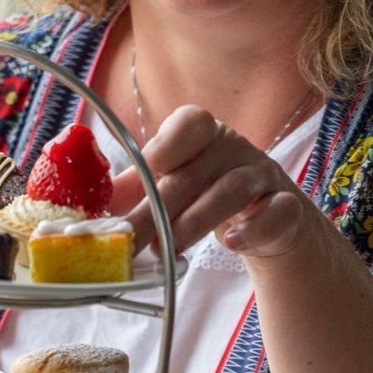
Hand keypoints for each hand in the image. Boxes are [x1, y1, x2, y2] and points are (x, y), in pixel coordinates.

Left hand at [110, 105, 314, 260]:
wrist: (269, 219)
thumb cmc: (205, 194)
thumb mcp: (170, 184)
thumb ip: (134, 189)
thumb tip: (85, 203)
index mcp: (201, 134)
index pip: (190, 123)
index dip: (168, 143)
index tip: (149, 167)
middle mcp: (233, 148)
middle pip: (193, 174)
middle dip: (157, 209)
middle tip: (131, 240)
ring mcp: (263, 175)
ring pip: (230, 192)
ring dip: (194, 222)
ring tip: (168, 249)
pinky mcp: (288, 208)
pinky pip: (277, 213)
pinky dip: (254, 228)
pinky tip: (232, 243)